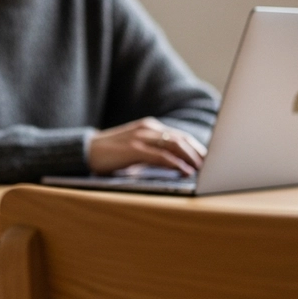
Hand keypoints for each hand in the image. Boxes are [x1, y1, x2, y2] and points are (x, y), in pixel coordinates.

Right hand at [89, 117, 206, 175]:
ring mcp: (140, 137)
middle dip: (200, 153)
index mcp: (149, 127)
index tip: (210, 161)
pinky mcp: (133, 149)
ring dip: (192, 158)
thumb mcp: (135, 151)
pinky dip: (176, 163)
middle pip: (182, 139)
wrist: (83, 151)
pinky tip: (186, 171)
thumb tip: (176, 166)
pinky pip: (161, 155)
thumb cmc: (110, 154)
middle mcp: (147, 128)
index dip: (197, 148)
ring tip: (204, 170)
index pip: (180, 136)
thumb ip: (153, 154)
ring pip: (175, 145)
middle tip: (214, 167)